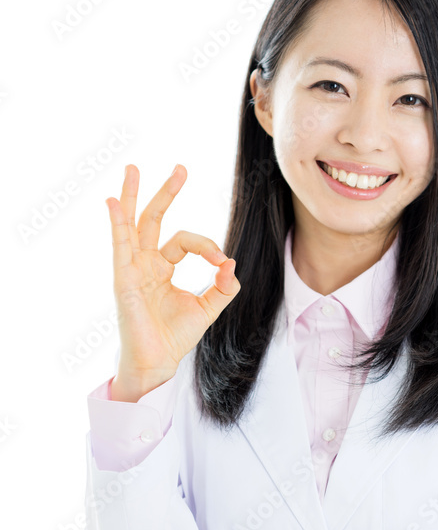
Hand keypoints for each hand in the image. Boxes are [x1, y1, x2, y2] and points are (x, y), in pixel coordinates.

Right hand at [106, 164, 240, 395]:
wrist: (159, 361)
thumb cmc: (176, 337)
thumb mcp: (208, 308)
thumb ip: (223, 286)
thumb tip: (231, 264)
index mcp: (162, 268)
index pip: (185, 241)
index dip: (207, 247)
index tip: (222, 263)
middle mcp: (144, 263)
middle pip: (152, 219)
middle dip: (166, 192)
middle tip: (181, 169)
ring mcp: (131, 269)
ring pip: (132, 224)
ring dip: (132, 195)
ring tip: (133, 168)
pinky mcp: (123, 279)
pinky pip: (120, 245)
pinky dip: (117, 222)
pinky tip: (113, 201)